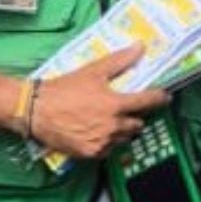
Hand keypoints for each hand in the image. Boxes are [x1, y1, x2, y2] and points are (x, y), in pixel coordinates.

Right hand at [30, 45, 168, 158]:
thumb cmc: (63, 89)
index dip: (159, 98)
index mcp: (115, 104)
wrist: (36, 110)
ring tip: (105, 121)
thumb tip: (139, 48)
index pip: (148, 102)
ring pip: (123, 138)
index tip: (164, 97)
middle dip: (133, 116)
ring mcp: (103, 142)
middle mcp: (113, 126)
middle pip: (137, 124)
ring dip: (120, 130)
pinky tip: (94, 132)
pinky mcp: (91, 153)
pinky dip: (105, 142)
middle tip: (121, 109)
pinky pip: (108, 150)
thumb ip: (119, 61)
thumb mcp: (92, 71)